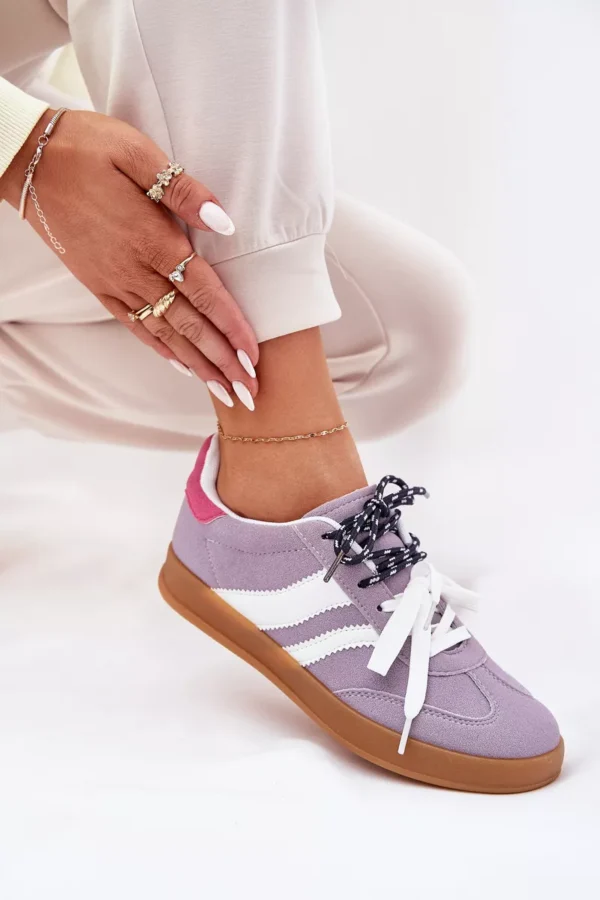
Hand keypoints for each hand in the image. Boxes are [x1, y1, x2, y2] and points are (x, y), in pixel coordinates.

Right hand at [0, 109, 257, 406]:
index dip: (231, 325)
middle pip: (189, 325)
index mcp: (152, 238)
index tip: (253, 355)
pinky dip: (162, 350)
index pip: (203, 291)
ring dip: (198, 366)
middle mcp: (135, 270)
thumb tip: (226, 222)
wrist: (26, 160)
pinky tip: (182, 366)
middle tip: (249, 392)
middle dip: (222, 362)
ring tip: (224, 391)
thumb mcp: (138, 153)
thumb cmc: (86, 148)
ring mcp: (114, 283)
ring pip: (165, 334)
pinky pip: (135, 326)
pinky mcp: (98, 286)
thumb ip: (183, 191)